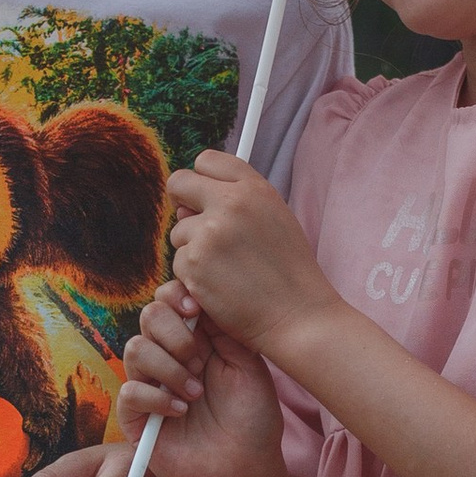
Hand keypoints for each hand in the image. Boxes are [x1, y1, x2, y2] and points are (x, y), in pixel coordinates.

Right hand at [120, 287, 281, 476]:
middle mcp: (168, 358)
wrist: (246, 468)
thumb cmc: (252, 420)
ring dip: (169, 367)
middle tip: (200, 361)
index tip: (196, 310)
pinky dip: (157, 398)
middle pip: (148, 316)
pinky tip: (182, 412)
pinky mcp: (135, 418)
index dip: (176, 297)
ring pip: (135, 349)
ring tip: (196, 393)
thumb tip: (201, 296)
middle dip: (175, 332)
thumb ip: (224, 328)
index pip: (169, 301)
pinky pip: (130, 391)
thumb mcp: (248, 364)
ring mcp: (149, 386)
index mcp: (195, 341)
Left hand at [166, 151, 340, 365]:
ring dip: (192, 249)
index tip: (204, 198)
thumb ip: (238, 202)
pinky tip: (219, 287)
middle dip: (181, 204)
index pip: (207, 160)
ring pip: (178, 231)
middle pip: (179, 183)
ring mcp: (209, 232)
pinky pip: (178, 262)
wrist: (297, 315)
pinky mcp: (193, 263)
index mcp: (254, 188)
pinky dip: (192, 277)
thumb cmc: (289, 273)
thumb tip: (189, 202)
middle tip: (198, 229)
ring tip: (225, 269)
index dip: (202, 180)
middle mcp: (230, 203)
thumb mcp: (275, 219)